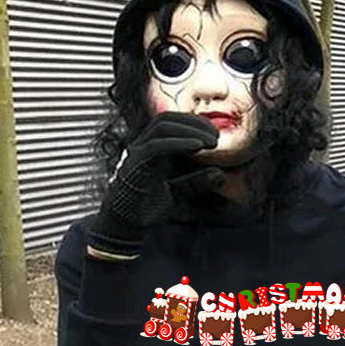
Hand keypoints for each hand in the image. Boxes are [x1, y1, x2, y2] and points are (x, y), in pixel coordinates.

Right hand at [87, 114, 221, 257]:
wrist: (123, 226)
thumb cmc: (145, 208)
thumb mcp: (178, 193)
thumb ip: (196, 183)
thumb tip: (220, 175)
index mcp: (151, 148)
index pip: (171, 123)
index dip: (194, 124)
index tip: (215, 135)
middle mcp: (142, 145)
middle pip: (167, 119)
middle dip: (194, 123)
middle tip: (216, 137)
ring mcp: (137, 152)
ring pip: (162, 126)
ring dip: (189, 130)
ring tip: (210, 141)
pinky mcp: (134, 163)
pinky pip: (157, 145)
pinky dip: (179, 143)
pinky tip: (197, 146)